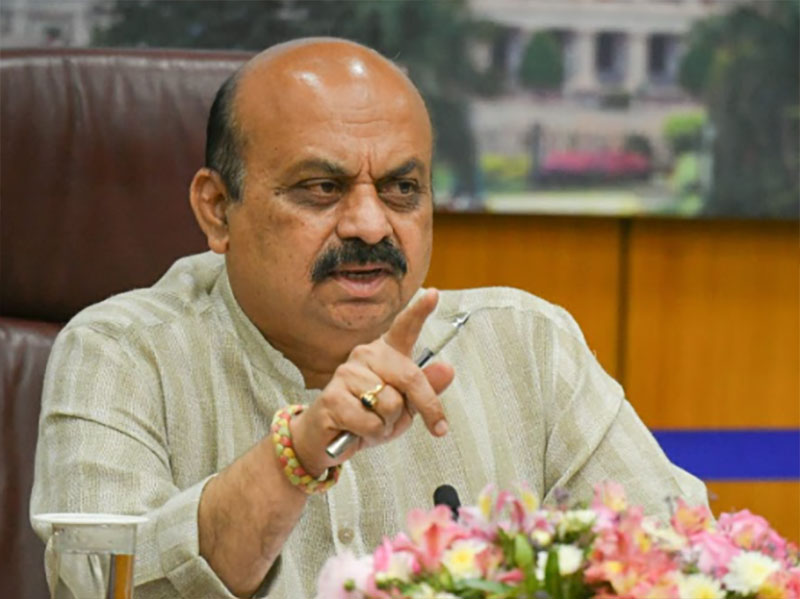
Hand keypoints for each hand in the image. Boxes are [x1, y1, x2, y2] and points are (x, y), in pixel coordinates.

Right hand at [290, 289, 454, 476]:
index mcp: (385, 354)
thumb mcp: (405, 408)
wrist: (327, 441)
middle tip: (410, 423)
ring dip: (386, 424)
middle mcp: (365, 356)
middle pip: (410, 377)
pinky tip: (355, 429)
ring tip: (369, 422)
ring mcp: (346, 373)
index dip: (420, 311)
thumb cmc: (366, 420)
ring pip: (390, 404)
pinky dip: (370, 434)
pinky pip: (370, 422)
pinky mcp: (333, 396)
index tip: (432, 295)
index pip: (405, 329)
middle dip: (421, 406)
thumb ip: (426, 390)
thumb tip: (447, 369)